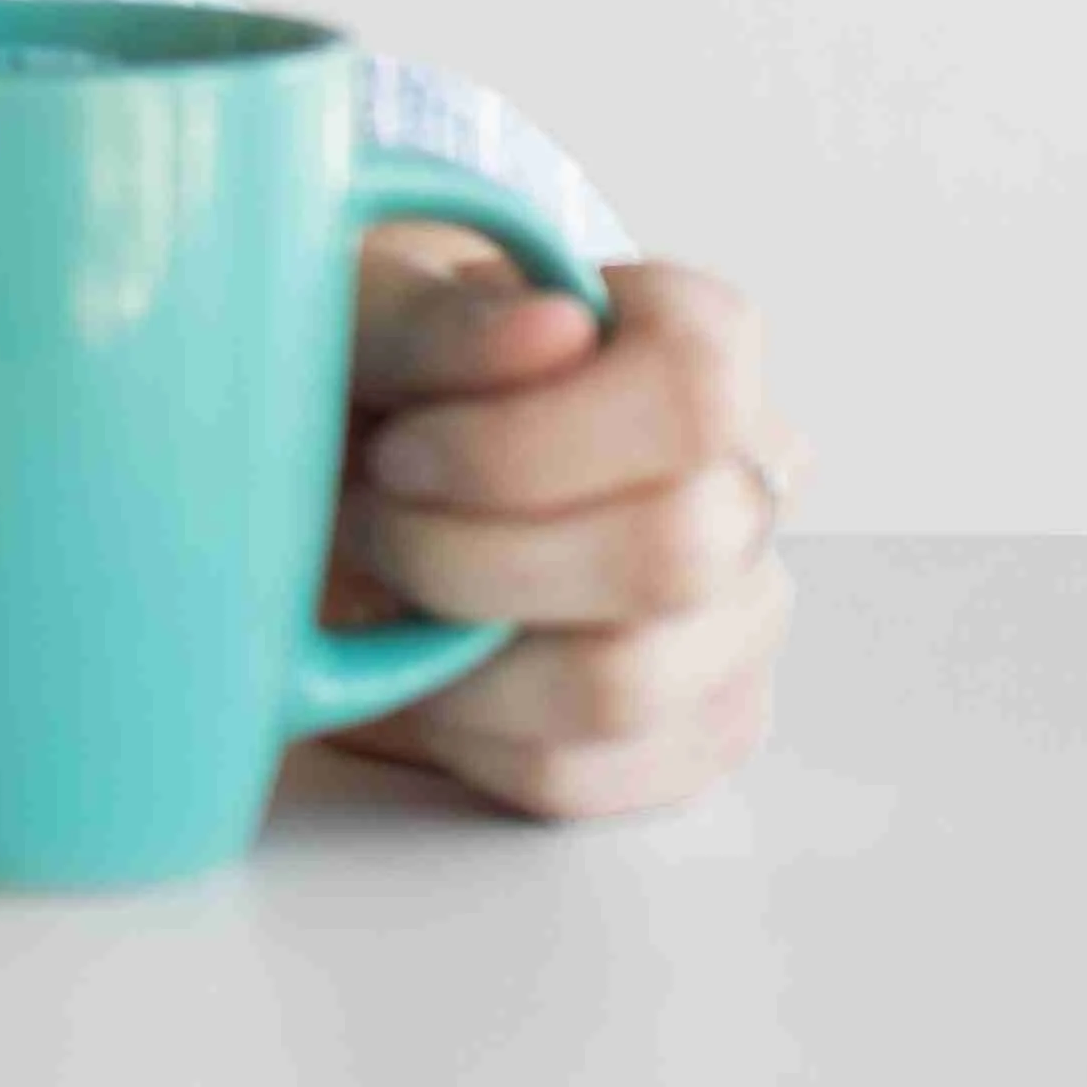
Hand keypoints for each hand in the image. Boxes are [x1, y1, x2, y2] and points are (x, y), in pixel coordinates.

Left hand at [311, 226, 805, 822]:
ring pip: (624, 683)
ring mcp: (734, 623)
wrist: (340, 468)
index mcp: (693, 345)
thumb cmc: (366, 371)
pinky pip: (575, 776)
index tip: (403, 449)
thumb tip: (551, 326)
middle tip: (372, 520)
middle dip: (468, 554)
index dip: (528, 438)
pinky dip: (455, 731)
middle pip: (669, 553)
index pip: (694, 390)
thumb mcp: (356, 310)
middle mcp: (745, 485)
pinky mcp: (682, 736)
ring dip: (453, 651)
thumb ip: (434, 314)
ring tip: (389, 589)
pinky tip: (416, 662)